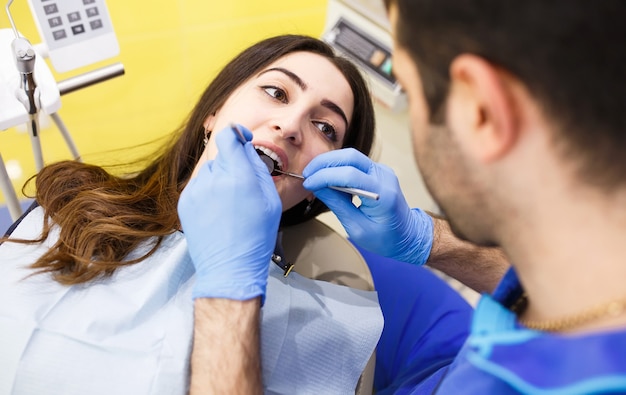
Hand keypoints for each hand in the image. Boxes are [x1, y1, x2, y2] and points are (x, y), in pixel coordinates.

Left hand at [178, 124, 281, 302]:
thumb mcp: (270, 200)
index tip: (242, 140)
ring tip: (230, 205)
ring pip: (209, 171)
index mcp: (239, 176)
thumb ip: (258, 168)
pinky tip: (217, 212)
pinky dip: (208, 192)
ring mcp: (196, 191)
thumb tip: (247, 150)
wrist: (230, 267)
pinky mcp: (185, 202)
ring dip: (219, 179)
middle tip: (243, 189)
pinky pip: (198, 186)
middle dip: (233, 166)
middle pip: (221, 156)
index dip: (237, 134)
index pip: (229, 137)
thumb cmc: (255, 237)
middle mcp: (214, 179)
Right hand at [303, 148, 432, 265]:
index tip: (307, 183)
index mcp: (383, 194)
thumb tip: (317, 187)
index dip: (324, 176)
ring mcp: (382, 171)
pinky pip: (355, 163)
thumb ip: (337, 205)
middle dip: (324, 163)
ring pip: (351, 156)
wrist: (408, 236)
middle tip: (306, 175)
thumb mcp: (357, 228)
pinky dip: (338, 167)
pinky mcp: (378, 171)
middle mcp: (384, 176)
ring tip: (313, 177)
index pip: (349, 175)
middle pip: (350, 157)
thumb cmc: (386, 239)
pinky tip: (326, 178)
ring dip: (329, 163)